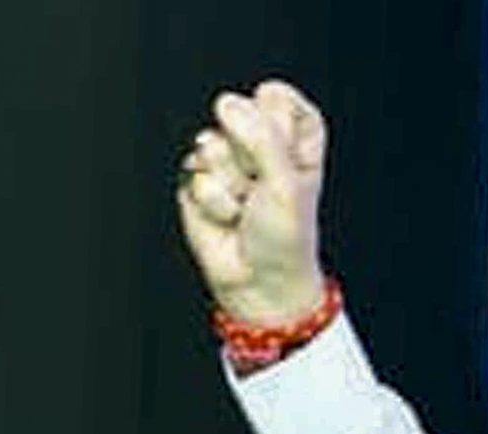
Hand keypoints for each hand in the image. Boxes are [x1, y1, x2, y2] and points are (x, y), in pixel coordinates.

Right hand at [177, 79, 326, 326]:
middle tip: (263, 189)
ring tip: (246, 207)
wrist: (260, 282)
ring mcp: (223, 157)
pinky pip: (197, 175)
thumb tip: (226, 103)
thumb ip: (262, 137)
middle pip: (239, 114)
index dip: (277, 127)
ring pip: (213, 144)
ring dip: (232, 184)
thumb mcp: (287, 183)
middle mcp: (255, 140)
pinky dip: (215, 203)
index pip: (276, 97)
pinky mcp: (197, 178)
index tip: (287, 158)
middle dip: (251, 157)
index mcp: (290, 134)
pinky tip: (228, 218)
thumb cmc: (284, 236)